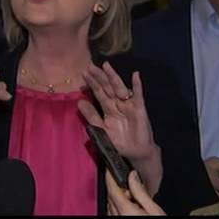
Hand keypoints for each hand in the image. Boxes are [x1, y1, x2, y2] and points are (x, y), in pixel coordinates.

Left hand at [77, 62, 161, 193]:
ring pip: (119, 87)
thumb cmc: (119, 142)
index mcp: (108, 108)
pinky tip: (135, 75)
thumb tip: (79, 102)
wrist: (135, 153)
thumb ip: (91, 116)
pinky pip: (138, 95)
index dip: (92, 83)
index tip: (83, 73)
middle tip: (90, 66)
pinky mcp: (139, 109)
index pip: (99, 92)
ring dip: (113, 77)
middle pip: (107, 87)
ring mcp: (128, 104)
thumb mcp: (101, 129)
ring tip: (106, 66)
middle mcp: (118, 103)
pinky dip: (137, 85)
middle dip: (99, 77)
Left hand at [106, 170, 164, 215]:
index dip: (110, 176)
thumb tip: (133, 175)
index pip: (112, 188)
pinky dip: (117, 205)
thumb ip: (141, 191)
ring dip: (116, 196)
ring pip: (110, 204)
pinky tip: (127, 206)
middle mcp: (116, 216)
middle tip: (128, 182)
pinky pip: (112, 212)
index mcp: (125, 210)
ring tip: (131, 196)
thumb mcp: (154, 209)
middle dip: (116, 186)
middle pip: (110, 195)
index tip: (110, 168)